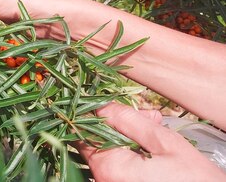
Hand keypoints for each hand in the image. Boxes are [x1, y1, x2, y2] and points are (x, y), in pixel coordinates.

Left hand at [76, 102, 225, 181]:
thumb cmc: (194, 180)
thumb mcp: (165, 143)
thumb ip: (129, 121)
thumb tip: (102, 104)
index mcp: (110, 167)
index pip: (83, 130)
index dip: (98, 111)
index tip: (119, 104)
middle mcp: (102, 180)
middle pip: (95, 139)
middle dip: (118, 122)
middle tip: (149, 117)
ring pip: (106, 151)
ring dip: (125, 136)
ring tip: (154, 129)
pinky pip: (114, 166)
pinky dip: (127, 152)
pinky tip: (149, 148)